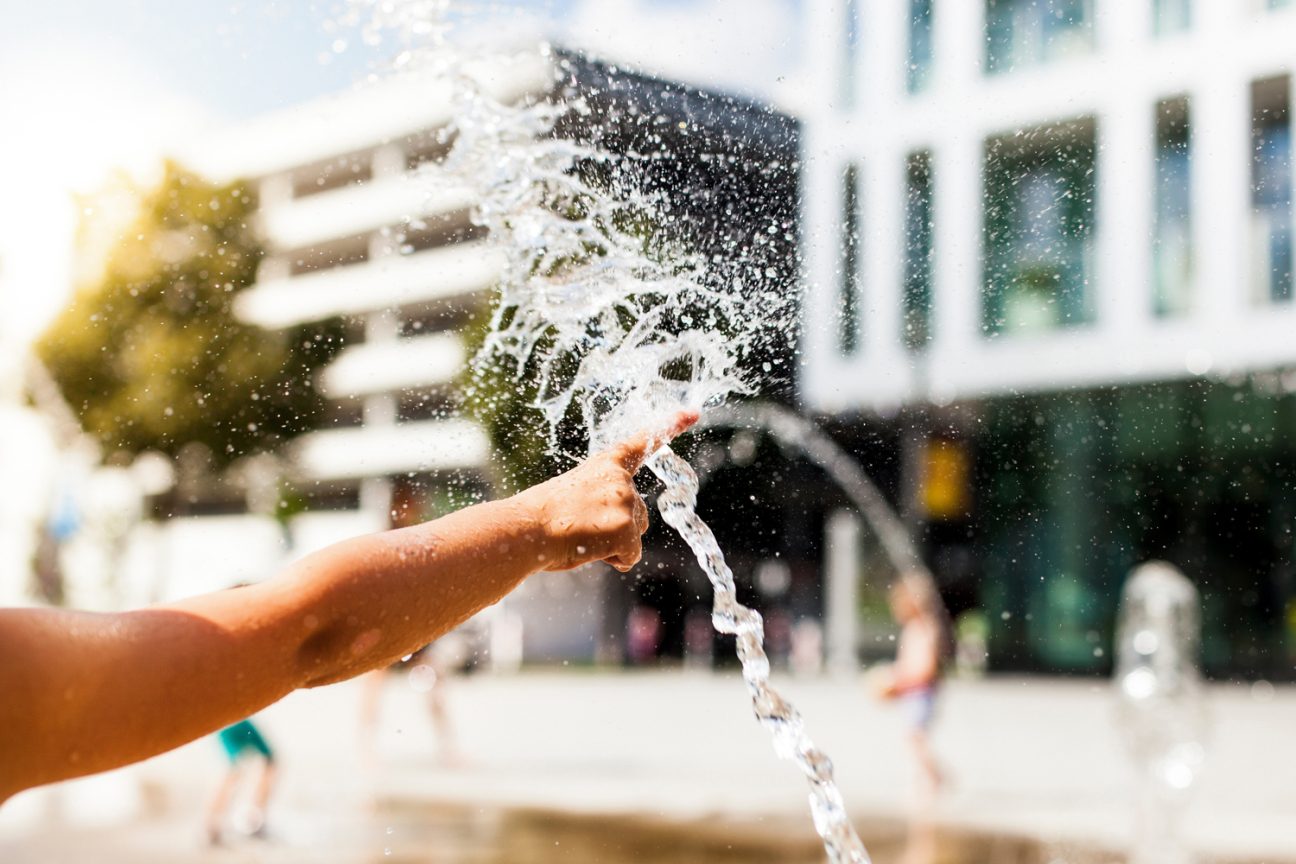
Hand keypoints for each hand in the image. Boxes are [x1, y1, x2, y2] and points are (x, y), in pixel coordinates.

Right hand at [516, 409, 698, 571]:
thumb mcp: (573, 495)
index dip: (670, 425)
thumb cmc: (540, 518)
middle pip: (638, 514)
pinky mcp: (625, 529)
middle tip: (580, 527)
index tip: (694, 411)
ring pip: (633, 536)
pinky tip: (588, 549)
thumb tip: (607, 526)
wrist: (525, 530)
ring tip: (580, 536)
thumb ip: (599, 498)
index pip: (642, 442)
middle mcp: (621, 479)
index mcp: (605, 465)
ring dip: (610, 544)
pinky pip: (630, 556)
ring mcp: (625, 502)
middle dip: (616, 528)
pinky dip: (612, 560)